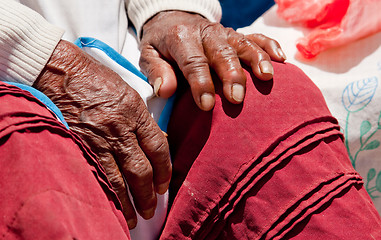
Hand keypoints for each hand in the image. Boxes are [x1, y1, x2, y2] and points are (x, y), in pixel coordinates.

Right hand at [33, 40, 171, 228]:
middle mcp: (120, 128)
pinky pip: (96, 175)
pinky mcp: (80, 145)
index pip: (158, 149)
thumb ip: (144, 120)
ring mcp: (99, 139)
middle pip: (141, 170)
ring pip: (119, 179)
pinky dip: (106, 193)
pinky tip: (111, 205)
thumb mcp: (130, 93)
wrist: (61, 73)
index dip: (164, 172)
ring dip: (128, 202)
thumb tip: (158, 143)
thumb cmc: (97, 80)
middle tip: (151, 208)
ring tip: (134, 217)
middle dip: (149, 194)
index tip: (164, 185)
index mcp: (136, 113)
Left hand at [140, 10, 285, 110]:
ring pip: (243, 44)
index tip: (207, 105)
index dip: (201, 83)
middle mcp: (206, 33)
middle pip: (222, 53)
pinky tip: (280, 59)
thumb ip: (156, 71)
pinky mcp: (236, 35)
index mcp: (181, 38)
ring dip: (256, 60)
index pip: (193, 62)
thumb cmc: (162, 44)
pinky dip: (269, 46)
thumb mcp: (149, 55)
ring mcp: (224, 33)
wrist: (173, 19)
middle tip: (237, 99)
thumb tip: (166, 91)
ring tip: (266, 78)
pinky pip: (256, 37)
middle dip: (231, 75)